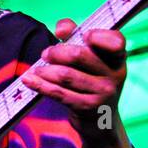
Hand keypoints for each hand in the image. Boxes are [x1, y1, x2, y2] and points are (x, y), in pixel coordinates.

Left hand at [20, 18, 127, 140]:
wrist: (101, 119)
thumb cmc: (91, 78)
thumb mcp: (91, 57)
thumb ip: (76, 34)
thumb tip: (62, 28)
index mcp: (118, 57)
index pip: (115, 41)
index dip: (97, 35)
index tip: (81, 35)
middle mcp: (115, 74)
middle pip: (80, 55)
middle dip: (56, 52)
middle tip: (46, 54)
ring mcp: (103, 93)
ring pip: (66, 75)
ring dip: (46, 70)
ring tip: (38, 69)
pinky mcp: (87, 108)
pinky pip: (59, 93)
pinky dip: (40, 85)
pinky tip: (28, 79)